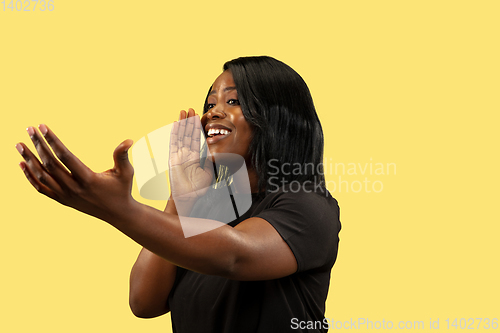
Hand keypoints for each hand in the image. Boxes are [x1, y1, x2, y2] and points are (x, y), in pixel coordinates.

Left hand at [16, 124, 135, 221]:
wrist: (117, 214)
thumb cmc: (122, 190)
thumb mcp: (126, 172)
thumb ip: (122, 156)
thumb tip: (129, 140)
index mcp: (88, 179)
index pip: (65, 157)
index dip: (53, 141)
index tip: (43, 127)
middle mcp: (74, 188)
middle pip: (50, 164)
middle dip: (39, 145)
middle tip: (29, 129)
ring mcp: (66, 196)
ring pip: (42, 176)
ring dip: (29, 159)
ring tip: (19, 144)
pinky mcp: (62, 200)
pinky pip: (41, 189)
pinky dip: (30, 176)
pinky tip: (22, 164)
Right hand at [169, 108, 213, 202]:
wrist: (188, 197)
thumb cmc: (198, 188)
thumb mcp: (208, 171)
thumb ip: (210, 161)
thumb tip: (216, 153)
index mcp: (195, 156)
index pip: (196, 138)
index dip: (197, 128)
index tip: (198, 117)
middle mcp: (186, 153)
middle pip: (188, 134)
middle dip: (190, 121)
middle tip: (191, 109)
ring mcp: (179, 154)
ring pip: (181, 135)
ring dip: (182, 123)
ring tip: (184, 111)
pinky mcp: (173, 157)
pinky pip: (174, 142)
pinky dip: (175, 132)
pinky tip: (176, 123)